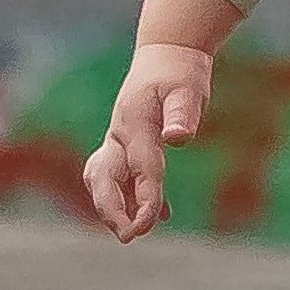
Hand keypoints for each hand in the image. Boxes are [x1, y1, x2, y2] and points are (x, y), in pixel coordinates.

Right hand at [85, 43, 212, 242]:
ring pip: (101, 179)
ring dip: (112, 206)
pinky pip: (117, 176)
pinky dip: (129, 197)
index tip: (152, 223)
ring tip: (132, 230)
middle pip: (102, 177)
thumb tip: (178, 139)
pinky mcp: (124, 144)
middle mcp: (119, 134)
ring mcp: (117, 139)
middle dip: (111, 209)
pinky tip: (160, 213)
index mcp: (134, 123)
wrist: (165, 54)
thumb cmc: (179, 73)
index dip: (146, 197)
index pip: (140, 167)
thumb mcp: (187, 88)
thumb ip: (182, 113)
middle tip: (129, 236)